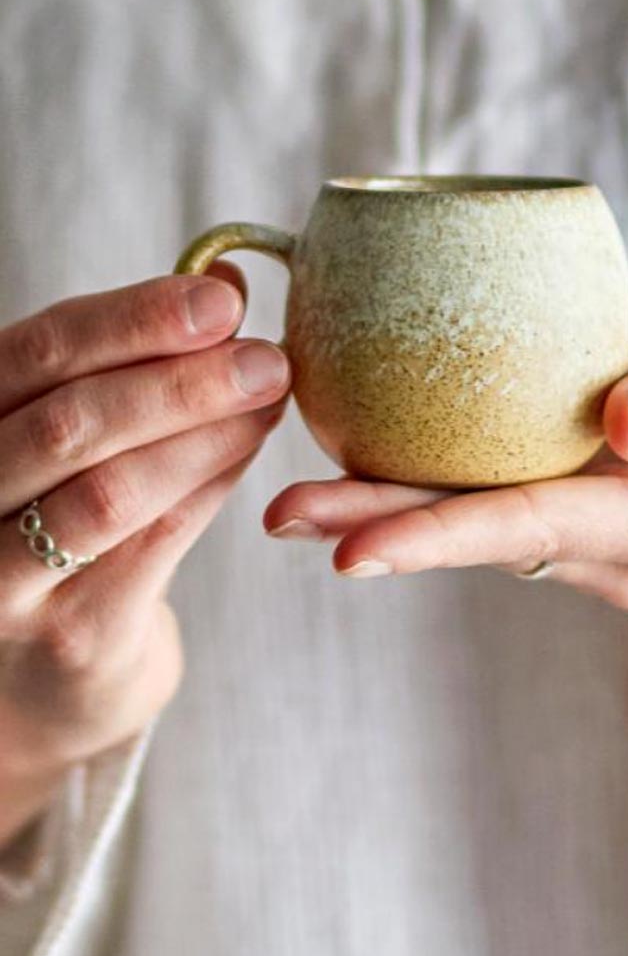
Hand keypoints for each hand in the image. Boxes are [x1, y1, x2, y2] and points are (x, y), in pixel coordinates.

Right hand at [0, 267, 289, 847]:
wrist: (48, 668)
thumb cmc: (61, 524)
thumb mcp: (74, 438)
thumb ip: (130, 370)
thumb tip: (222, 287)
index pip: (36, 352)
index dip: (132, 319)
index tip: (220, 300)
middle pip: (67, 422)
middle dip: (180, 381)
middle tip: (266, 358)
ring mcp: (1, 580)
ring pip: (110, 491)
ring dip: (204, 436)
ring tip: (271, 398)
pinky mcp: (70, 635)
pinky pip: (154, 546)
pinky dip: (210, 486)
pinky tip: (248, 450)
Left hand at [266, 325, 627, 807]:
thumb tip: (616, 419)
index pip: (537, 527)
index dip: (438, 537)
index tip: (347, 550)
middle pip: (489, 538)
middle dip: (382, 529)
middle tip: (277, 514)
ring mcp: (612, 548)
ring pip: (491, 532)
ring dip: (399, 515)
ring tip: (300, 496)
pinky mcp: (603, 526)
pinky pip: (513, 512)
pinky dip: (447, 495)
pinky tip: (390, 470)